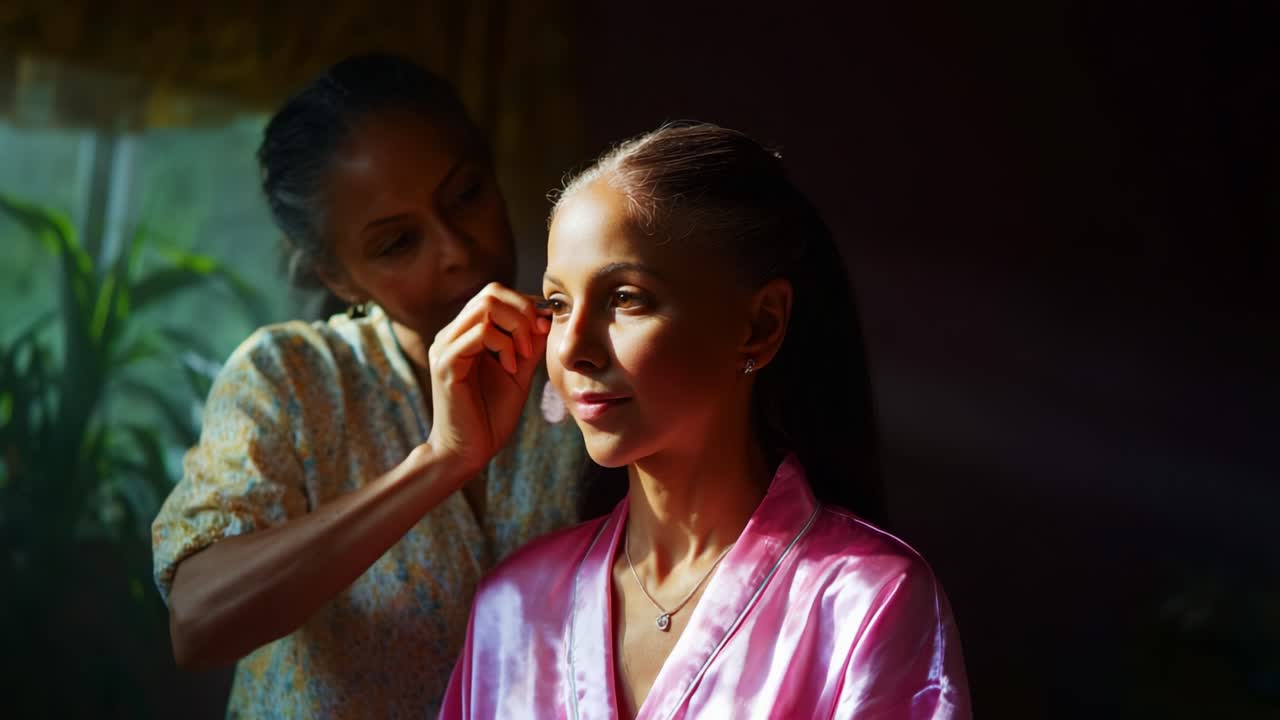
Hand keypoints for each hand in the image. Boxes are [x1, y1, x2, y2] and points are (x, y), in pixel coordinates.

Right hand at [425, 282, 551, 479]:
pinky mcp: (446, 364)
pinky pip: (479, 333)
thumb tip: (547, 316)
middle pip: (491, 292)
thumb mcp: (519, 372)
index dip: (526, 305)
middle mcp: (452, 334)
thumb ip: (529, 344)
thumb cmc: (491, 415)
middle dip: (524, 312)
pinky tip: (510, 368)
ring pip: (485, 306)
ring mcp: (446, 346)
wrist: (469, 452)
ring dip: (516, 328)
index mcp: (466, 333)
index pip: (496, 294)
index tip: (545, 329)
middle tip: (535, 341)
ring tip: (522, 357)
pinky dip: (503, 345)